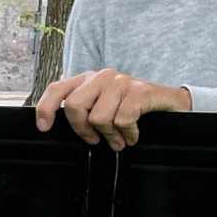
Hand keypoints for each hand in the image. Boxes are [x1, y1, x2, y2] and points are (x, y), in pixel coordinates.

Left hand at [36, 69, 192, 150]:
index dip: (46, 108)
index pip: (57, 89)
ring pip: (99, 117)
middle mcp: (101, 76)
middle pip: (75, 107)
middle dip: (83, 130)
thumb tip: (59, 127)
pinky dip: (128, 133)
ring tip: (120, 139)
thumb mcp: (104, 105)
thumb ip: (85, 110)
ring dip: (110, 136)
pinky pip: (122, 120)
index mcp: (87, 79)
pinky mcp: (140, 90)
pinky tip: (133, 135)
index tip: (44, 127)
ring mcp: (121, 82)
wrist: (172, 103)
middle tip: (96, 140)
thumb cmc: (134, 107)